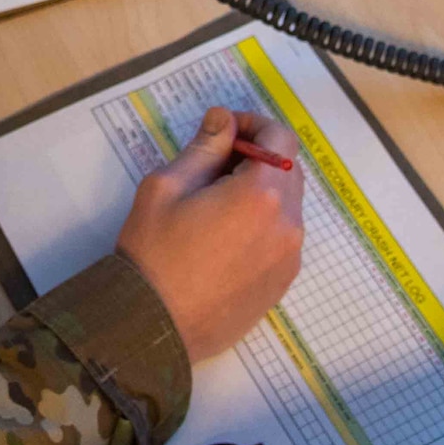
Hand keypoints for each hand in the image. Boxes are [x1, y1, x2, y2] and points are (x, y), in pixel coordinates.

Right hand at [115, 106, 304, 362]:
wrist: (154, 325)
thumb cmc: (154, 251)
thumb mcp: (167, 186)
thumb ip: (204, 147)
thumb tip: (224, 119)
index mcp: (262, 193)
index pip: (280, 137)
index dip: (254, 124)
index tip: (224, 131)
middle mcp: (288, 223)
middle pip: (288, 169)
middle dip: (259, 157)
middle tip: (215, 166)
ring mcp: (289, 257)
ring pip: (287, 205)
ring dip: (262, 192)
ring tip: (217, 206)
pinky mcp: (282, 282)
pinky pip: (282, 237)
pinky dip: (263, 223)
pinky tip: (225, 239)